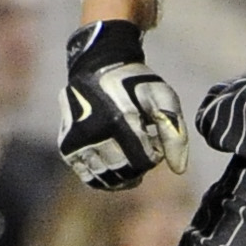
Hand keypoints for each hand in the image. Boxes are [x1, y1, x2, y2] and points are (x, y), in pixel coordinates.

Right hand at [58, 21, 187, 190]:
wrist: (96, 67)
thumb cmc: (135, 83)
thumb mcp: (162, 97)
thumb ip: (174, 132)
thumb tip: (179, 170)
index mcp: (118, 119)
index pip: (144, 161)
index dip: (155, 154)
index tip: (154, 138)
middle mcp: (93, 132)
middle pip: (126, 171)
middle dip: (140, 164)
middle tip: (142, 144)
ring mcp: (76, 140)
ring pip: (107, 178)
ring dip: (124, 173)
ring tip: (129, 153)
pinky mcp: (66, 147)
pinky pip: (89, 177)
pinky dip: (105, 177)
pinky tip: (115, 165)